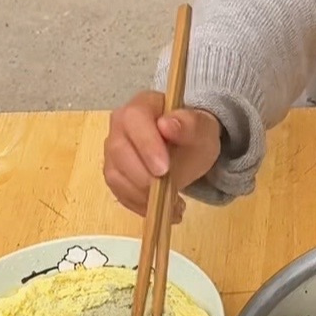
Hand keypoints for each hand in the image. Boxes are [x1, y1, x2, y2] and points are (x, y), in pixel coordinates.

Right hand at [103, 91, 221, 218]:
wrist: (188, 148)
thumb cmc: (193, 134)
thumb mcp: (202, 129)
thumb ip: (189, 125)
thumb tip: (168, 124)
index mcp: (142, 106)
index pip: (134, 120)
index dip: (146, 146)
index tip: (164, 169)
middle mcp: (120, 125)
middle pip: (118, 151)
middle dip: (143, 177)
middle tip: (169, 193)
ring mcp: (113, 150)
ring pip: (115, 175)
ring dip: (143, 196)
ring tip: (173, 204)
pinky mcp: (115, 173)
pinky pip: (119, 192)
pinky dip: (141, 205)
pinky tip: (164, 210)